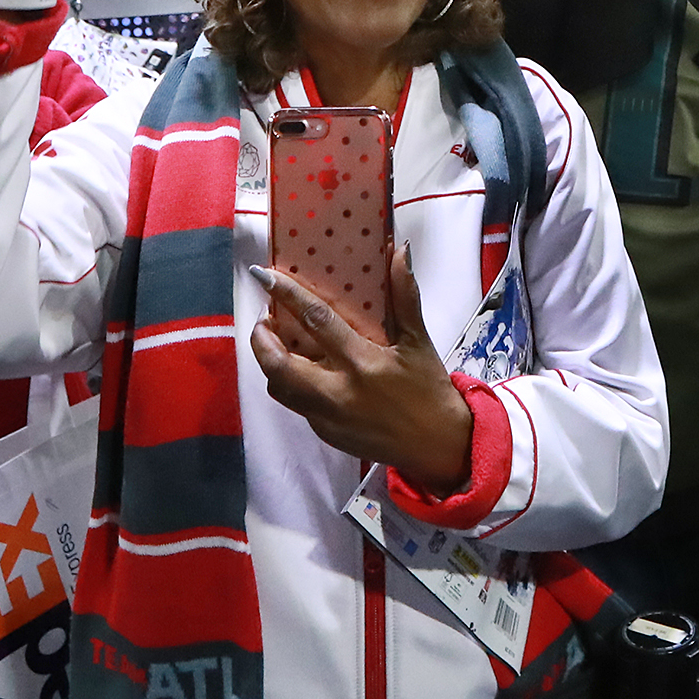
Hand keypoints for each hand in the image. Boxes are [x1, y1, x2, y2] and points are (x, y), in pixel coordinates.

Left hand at [249, 248, 473, 496]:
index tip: (264, 276)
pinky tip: (305, 370)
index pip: (316, 321)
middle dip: (261, 339)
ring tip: (277, 343)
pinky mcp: (326, 435)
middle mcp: (338, 392)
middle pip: (278, 365)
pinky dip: (292, 384)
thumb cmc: (430, 390)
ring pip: (279, 389)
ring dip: (271, 364)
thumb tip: (400, 251)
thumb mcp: (419, 342)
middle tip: (264, 318)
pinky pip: (298, 406)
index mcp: (362, 363)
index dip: (287, 296)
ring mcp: (328, 418)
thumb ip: (405, 296)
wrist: (438, 447)